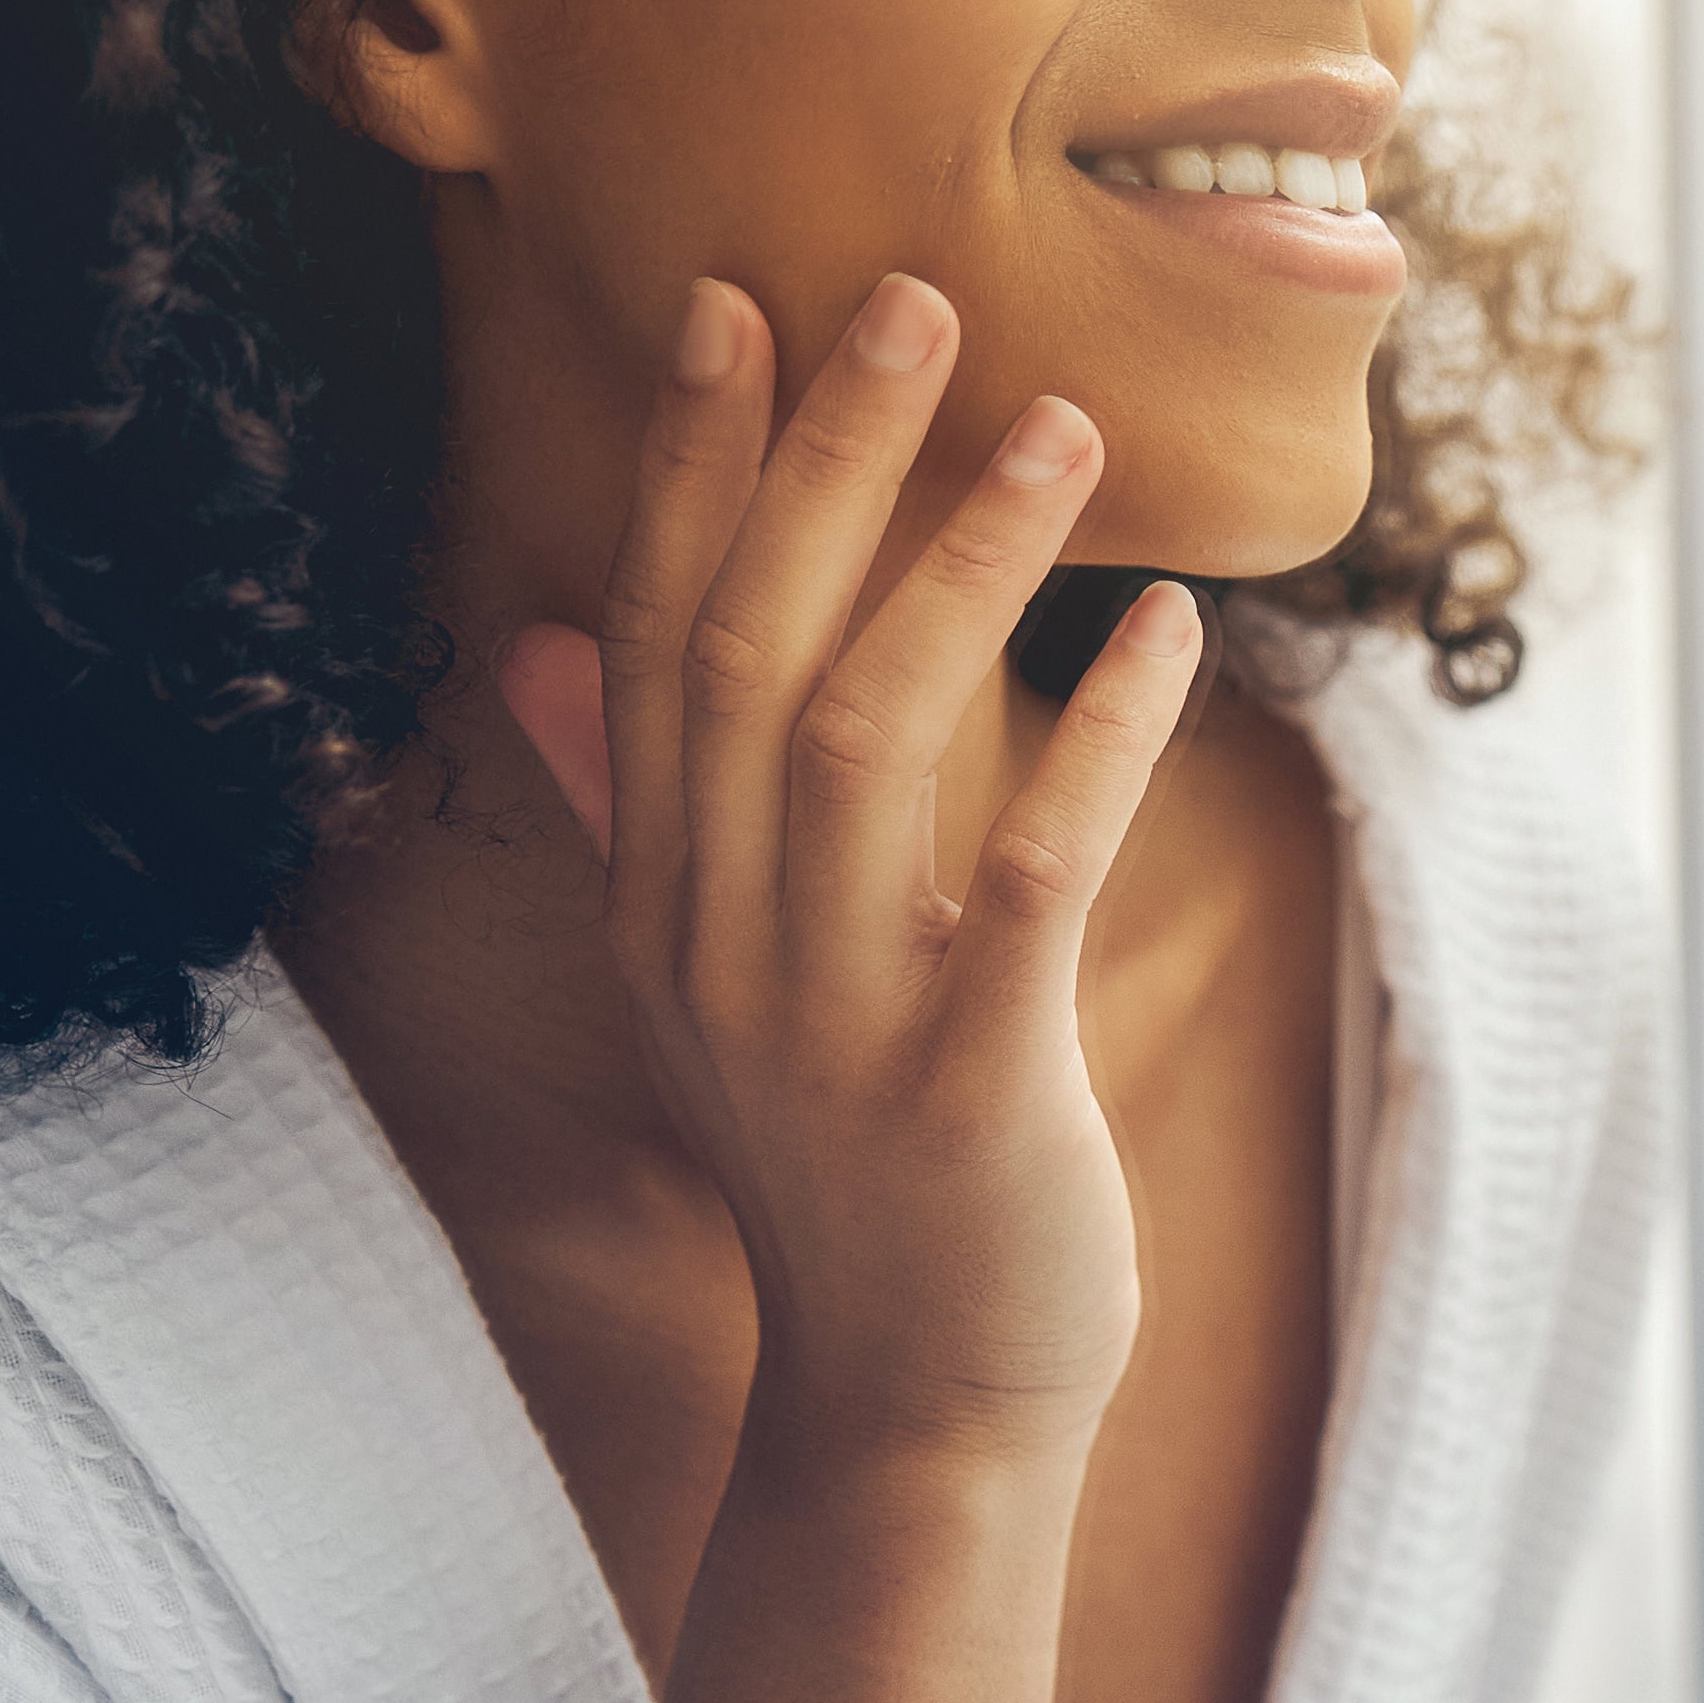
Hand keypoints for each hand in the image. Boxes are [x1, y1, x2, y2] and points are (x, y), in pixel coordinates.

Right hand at [499, 272, 1200, 1472]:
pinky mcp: (968, 1084)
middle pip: (750, 651)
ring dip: (962, 566)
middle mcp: (718, 942)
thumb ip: (626, 807)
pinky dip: (1096, 744)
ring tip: (1062, 428)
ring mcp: (834, 1017)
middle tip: (909, 298)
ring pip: (868, 737)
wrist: (911, 1404)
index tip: (738, 306)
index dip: (697, 467)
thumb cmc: (841, 1171)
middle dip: (820, 463)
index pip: (658, 636)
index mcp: (662, 900)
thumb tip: (540, 644)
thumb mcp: (705, 983)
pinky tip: (1164, 633)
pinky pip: (1029, 877)